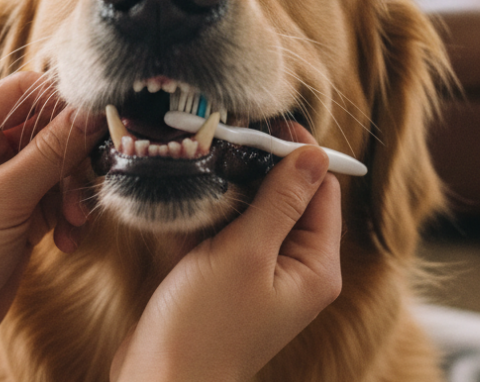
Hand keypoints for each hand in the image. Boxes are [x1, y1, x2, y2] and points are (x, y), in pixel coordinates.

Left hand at [0, 71, 105, 375]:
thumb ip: (52, 152)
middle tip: (87, 187)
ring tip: (73, 226)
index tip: (100, 122)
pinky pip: (56, 197)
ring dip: (71, 195)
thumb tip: (94, 111)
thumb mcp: (3, 199)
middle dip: (71, 160)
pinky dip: (66, 216)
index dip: (64, 103)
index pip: (24, 91)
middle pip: (47, 128)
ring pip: (57, 165)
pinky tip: (64, 243)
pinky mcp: (15, 210)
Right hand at [110, 139, 343, 381]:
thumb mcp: (246, 253)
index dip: (300, 153)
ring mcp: (258, 274)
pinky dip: (207, 215)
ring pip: (251, 212)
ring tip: (203, 160)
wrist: (158, 381)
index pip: (322, 191)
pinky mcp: (225, 278)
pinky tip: (187, 197)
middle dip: (258, 167)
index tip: (268, 123)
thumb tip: (314, 153)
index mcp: (315, 267)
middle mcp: (293, 269)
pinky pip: (224, 233)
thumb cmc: (205, 325)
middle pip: (287, 198)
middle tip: (227, 136)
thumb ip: (280, 201)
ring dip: (227, 187)